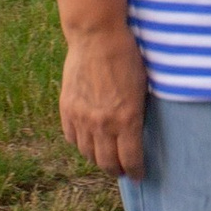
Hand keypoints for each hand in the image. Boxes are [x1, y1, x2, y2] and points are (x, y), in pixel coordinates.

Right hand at [60, 20, 148, 174]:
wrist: (97, 35)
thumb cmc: (128, 56)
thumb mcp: (143, 87)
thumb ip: (138, 113)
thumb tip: (139, 133)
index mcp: (127, 119)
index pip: (131, 160)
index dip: (136, 171)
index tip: (139, 175)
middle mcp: (103, 124)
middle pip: (107, 162)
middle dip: (117, 170)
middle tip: (123, 170)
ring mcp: (82, 117)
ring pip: (88, 153)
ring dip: (98, 158)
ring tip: (105, 156)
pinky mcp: (67, 108)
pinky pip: (72, 137)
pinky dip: (81, 142)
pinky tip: (88, 140)